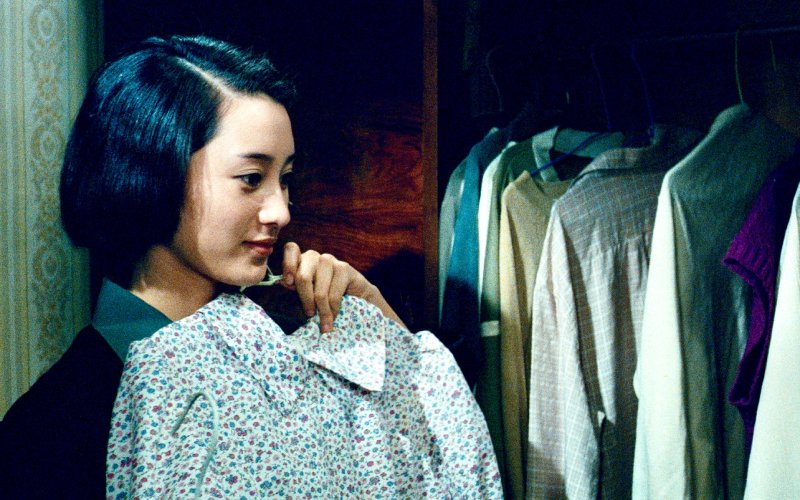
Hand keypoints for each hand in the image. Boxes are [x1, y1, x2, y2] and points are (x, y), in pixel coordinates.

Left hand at [280, 242, 405, 331]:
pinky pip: (334, 294)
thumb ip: (295, 289)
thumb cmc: (324, 300)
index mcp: (301, 261)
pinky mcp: (344, 268)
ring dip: (322, 309)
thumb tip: (281, 284)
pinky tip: (334, 317)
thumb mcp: (306, 296)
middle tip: (309, 315)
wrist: (356, 301)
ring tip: (324, 323)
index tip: (288, 283)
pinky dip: (333, 309)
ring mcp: (330, 261)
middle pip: (303, 276)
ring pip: (319, 288)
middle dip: (306, 300)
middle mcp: (315, 257)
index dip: (288, 265)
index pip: (291, 249)